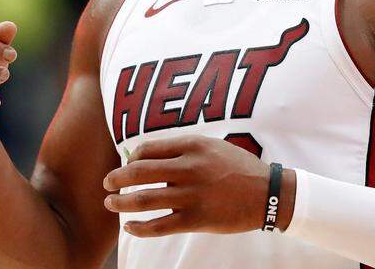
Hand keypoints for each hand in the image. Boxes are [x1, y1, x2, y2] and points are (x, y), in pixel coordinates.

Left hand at [101, 135, 294, 236]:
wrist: (267, 193)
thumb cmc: (237, 168)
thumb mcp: (211, 146)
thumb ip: (182, 149)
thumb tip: (145, 157)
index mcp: (192, 146)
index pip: (148, 149)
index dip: (131, 158)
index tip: (127, 166)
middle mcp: (190, 168)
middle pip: (140, 172)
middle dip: (117, 178)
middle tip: (107, 184)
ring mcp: (192, 195)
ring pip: (145, 199)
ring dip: (121, 203)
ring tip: (110, 204)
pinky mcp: (196, 219)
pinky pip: (159, 225)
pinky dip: (140, 228)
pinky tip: (130, 227)